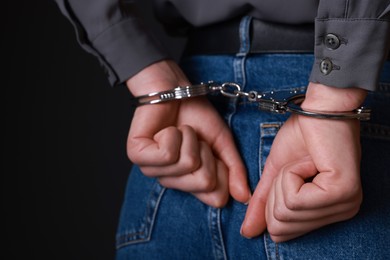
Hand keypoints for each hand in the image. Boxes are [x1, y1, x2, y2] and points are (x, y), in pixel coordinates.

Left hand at [126, 60, 250, 206]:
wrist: (172, 88)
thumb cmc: (195, 115)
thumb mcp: (222, 143)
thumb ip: (234, 170)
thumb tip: (244, 197)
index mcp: (189, 182)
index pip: (216, 198)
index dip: (222, 171)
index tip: (211, 150)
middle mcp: (171, 181)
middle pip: (204, 183)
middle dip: (206, 152)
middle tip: (194, 139)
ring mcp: (152, 170)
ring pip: (186, 165)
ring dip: (189, 139)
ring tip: (179, 130)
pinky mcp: (137, 156)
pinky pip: (167, 154)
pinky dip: (174, 135)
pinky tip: (166, 129)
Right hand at [240, 83, 365, 241]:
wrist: (319, 108)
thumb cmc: (303, 136)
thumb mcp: (276, 175)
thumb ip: (263, 204)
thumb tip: (247, 231)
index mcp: (329, 211)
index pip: (283, 232)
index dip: (272, 202)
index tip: (289, 176)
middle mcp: (342, 212)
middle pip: (282, 226)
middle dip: (276, 192)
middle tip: (295, 168)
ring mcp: (345, 203)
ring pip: (286, 212)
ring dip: (284, 180)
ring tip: (303, 162)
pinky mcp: (341, 191)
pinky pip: (294, 198)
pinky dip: (290, 174)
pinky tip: (309, 161)